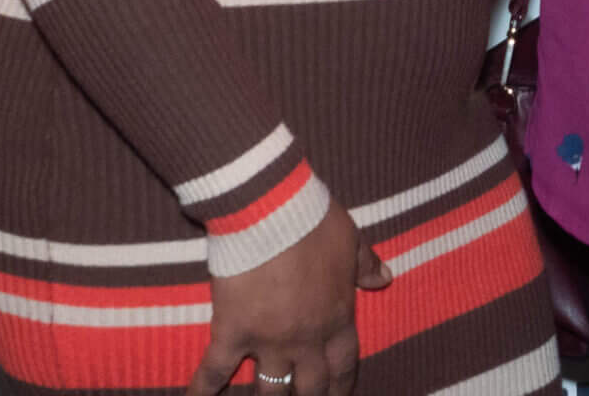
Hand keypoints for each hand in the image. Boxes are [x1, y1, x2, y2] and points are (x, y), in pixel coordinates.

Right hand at [187, 199, 390, 395]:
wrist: (271, 210)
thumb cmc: (314, 221)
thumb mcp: (351, 239)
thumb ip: (366, 264)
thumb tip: (385, 278)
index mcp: (336, 317)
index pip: (344, 364)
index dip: (341, 384)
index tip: (338, 394)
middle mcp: (305, 338)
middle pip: (311, 385)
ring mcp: (268, 340)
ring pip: (271, 388)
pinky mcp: (232, 332)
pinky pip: (215, 369)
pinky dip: (203, 389)